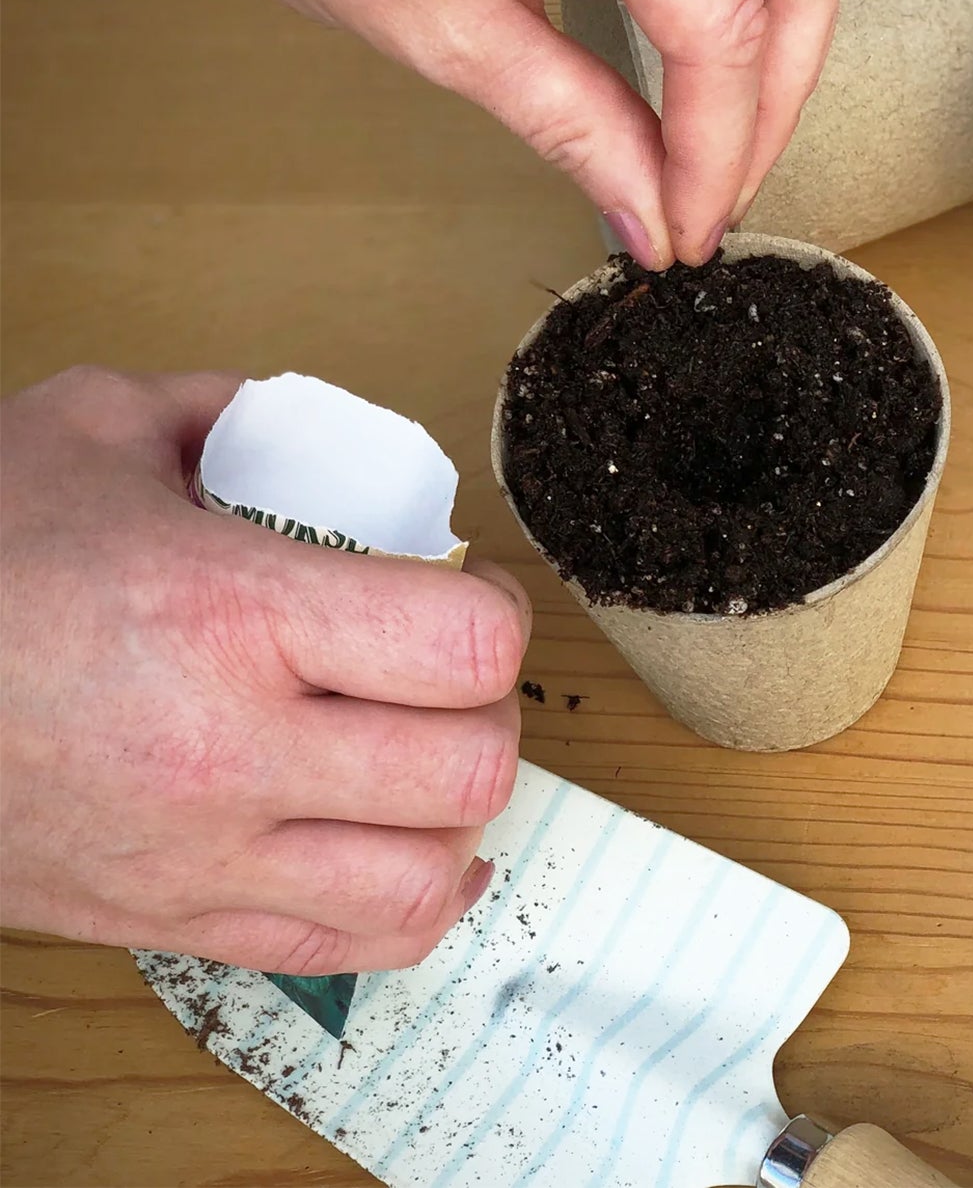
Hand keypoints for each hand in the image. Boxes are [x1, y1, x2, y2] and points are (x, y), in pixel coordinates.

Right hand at [0, 367, 527, 973]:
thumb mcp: (88, 428)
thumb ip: (221, 408)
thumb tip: (305, 425)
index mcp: (225, 612)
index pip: (462, 648)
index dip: (500, 610)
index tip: (472, 587)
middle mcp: (226, 751)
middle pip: (469, 769)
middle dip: (493, 708)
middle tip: (456, 669)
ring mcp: (198, 854)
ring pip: (426, 878)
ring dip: (458, 811)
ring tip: (430, 753)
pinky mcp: (168, 920)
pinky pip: (349, 948)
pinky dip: (411, 900)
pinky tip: (406, 842)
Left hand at [1, 0, 857, 266]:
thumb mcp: (441, 22)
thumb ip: (579, 124)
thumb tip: (654, 213)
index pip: (724, 27)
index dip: (719, 154)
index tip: (690, 228)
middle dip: (777, 92)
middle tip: (715, 185)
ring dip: (768, 20)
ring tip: (710, 123)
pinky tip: (687, 29)